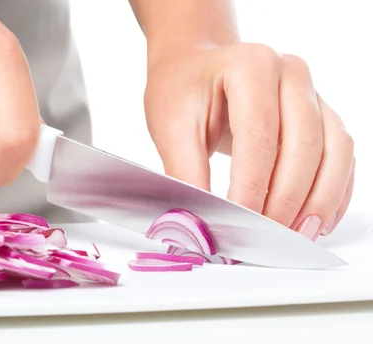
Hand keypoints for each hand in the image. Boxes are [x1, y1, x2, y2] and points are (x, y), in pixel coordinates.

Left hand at [144, 43, 354, 239]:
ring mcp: (313, 93)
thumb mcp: (170, 126)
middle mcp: (291, 73)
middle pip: (304, 145)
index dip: (253, 186)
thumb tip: (199, 221)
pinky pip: (343, 155)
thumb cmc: (182, 89)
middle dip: (287, 199)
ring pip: (335, 151)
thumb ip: (185, 172)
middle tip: (266, 237)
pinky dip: (335, 191)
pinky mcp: (322, 115)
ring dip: (320, 199)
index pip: (260, 136)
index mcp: (251, 66)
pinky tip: (317, 220)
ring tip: (298, 235)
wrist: (195, 65)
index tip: (241, 222)